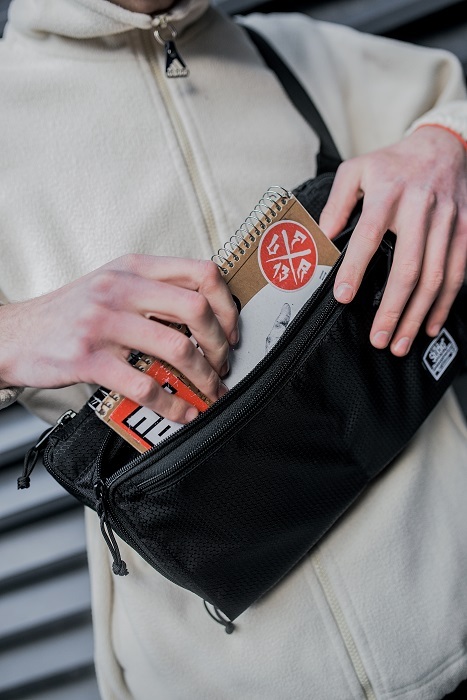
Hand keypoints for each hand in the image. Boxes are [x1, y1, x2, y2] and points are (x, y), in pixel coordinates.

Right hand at [0, 256, 238, 422]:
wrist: (14, 334)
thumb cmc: (69, 313)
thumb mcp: (111, 284)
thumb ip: (153, 290)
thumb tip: (205, 313)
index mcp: (133, 267)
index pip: (201, 273)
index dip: (227, 305)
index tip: (231, 332)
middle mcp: (121, 289)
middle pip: (197, 309)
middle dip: (221, 345)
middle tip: (223, 366)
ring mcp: (104, 323)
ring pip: (177, 348)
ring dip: (204, 378)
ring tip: (210, 392)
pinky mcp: (90, 359)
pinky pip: (145, 386)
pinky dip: (174, 405)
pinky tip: (183, 412)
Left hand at [319, 126, 466, 355]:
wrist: (443, 146)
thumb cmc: (393, 164)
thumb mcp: (356, 170)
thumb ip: (336, 203)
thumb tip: (320, 238)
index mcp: (388, 193)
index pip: (370, 235)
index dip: (355, 268)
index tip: (342, 297)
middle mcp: (421, 208)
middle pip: (409, 267)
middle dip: (393, 309)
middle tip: (377, 338)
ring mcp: (447, 221)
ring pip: (435, 277)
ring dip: (418, 315)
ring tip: (400, 343)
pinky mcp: (465, 231)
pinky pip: (458, 273)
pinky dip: (445, 303)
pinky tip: (431, 325)